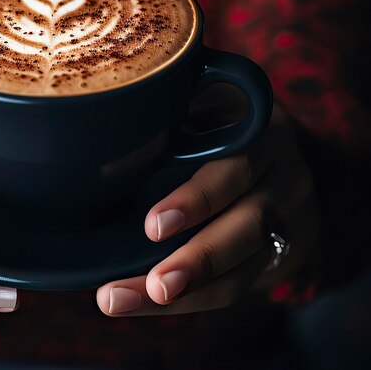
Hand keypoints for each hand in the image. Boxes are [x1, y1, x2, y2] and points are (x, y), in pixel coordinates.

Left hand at [96, 104, 319, 315]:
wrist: (278, 150)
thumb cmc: (221, 118)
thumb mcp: (208, 96)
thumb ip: (174, 108)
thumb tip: (108, 133)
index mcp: (264, 133)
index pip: (236, 168)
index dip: (197, 199)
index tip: (152, 227)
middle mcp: (287, 178)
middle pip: (249, 226)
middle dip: (198, 260)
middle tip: (153, 285)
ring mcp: (289, 221)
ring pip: (243, 268)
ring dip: (185, 295)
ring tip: (120, 300)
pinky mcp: (280, 254)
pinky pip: (239, 285)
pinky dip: (190, 299)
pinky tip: (144, 301)